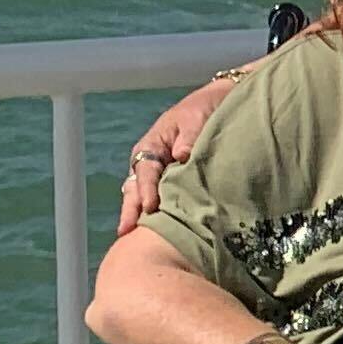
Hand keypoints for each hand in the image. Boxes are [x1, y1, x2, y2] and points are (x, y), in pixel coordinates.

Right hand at [115, 76, 239, 235]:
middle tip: (127, 232)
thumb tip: (180, 155)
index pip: (145, 171)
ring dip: (139, 215)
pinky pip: (160, 199)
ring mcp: (158, 174)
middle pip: (136, 188)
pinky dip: (156, 213)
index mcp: (151, 145)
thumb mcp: (196, 118)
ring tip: (134, 238)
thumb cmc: (203, 110)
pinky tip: (155, 232)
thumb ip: (189, 136)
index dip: (147, 190)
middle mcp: (149, 162)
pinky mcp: (171, 182)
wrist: (215, 105)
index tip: (151, 207)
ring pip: (143, 197)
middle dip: (131, 210)